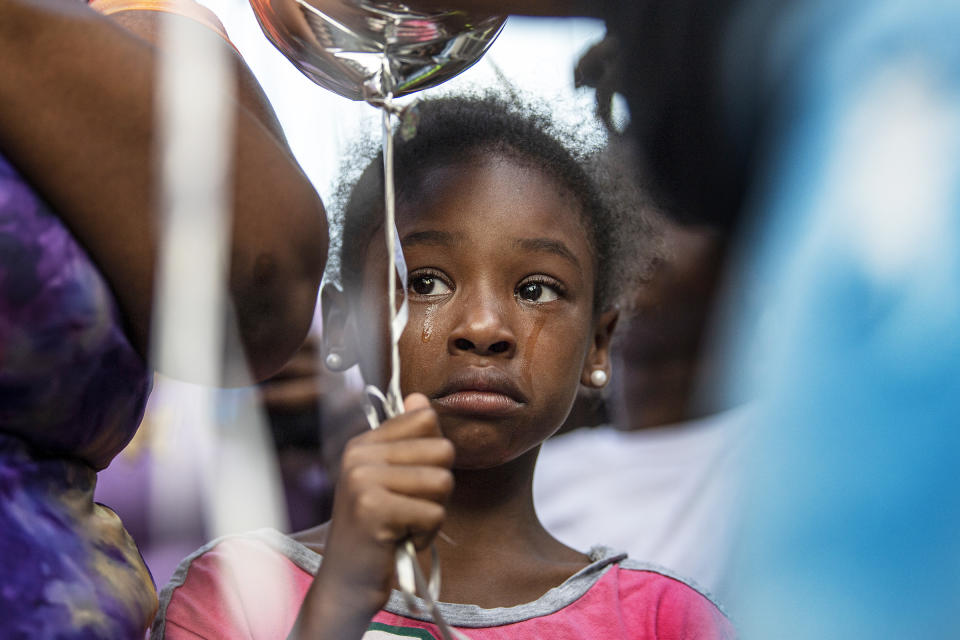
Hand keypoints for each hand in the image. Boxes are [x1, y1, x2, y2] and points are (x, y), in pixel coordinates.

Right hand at [291, 394, 454, 638]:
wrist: (346, 583)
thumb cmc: (377, 533)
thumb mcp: (391, 481)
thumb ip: (408, 441)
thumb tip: (419, 398)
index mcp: (363, 442)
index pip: (426, 418)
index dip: (434, 454)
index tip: (411, 480)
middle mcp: (359, 454)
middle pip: (442, 450)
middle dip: (438, 488)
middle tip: (410, 509)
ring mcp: (362, 480)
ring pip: (442, 481)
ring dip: (434, 513)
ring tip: (405, 525)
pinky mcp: (372, 509)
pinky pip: (433, 513)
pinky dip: (425, 534)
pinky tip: (401, 541)